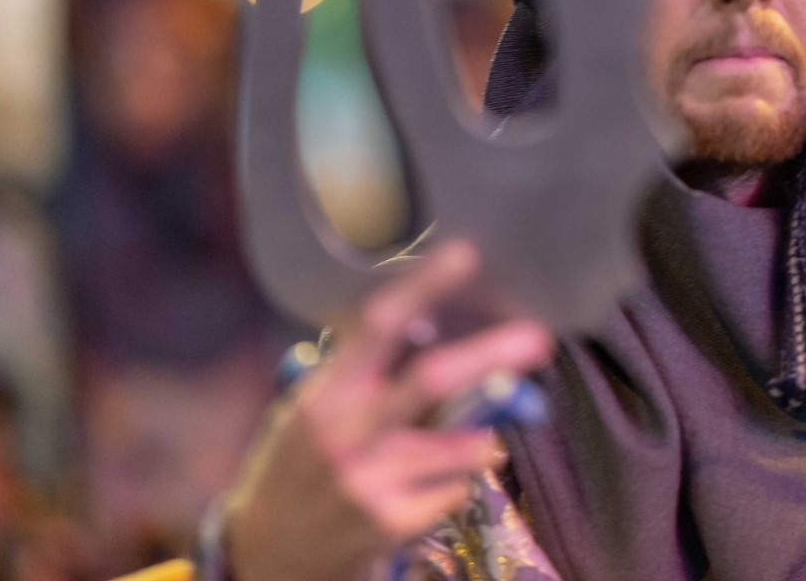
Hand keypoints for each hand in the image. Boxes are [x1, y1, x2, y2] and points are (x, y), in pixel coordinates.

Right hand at [225, 241, 552, 580]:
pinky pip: (455, 490)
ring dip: (479, 441)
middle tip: (537, 339)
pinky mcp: (390, 524)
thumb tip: (431, 330)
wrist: (268, 554)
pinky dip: (454, 483)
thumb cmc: (302, 467)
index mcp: (327, 392)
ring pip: (460, 447)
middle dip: (488, 357)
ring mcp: (369, 481)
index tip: (465, 255)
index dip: (423, 287)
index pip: (378, 326)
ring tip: (475, 441)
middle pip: (429, 382)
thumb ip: (364, 375)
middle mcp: (345, 432)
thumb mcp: (316, 411)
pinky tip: (424, 491)